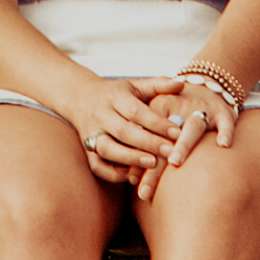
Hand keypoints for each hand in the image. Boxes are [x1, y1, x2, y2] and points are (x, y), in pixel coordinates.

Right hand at [68, 77, 183, 183]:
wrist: (78, 96)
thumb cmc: (116, 94)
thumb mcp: (134, 85)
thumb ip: (158, 85)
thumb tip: (181, 84)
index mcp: (114, 97)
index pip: (135, 111)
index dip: (157, 123)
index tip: (178, 132)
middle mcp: (100, 115)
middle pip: (123, 131)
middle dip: (148, 142)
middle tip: (171, 151)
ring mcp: (91, 133)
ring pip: (107, 148)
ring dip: (130, 158)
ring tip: (153, 164)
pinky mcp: (87, 150)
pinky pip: (97, 165)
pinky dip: (113, 173)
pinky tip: (132, 176)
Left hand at [132, 83, 240, 201]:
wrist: (208, 88)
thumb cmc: (182, 114)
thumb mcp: (162, 124)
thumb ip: (149, 147)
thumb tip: (131, 178)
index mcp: (158, 109)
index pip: (148, 139)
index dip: (141, 161)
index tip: (134, 183)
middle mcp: (178, 108)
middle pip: (166, 138)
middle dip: (156, 163)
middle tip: (147, 186)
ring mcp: (202, 110)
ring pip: (192, 127)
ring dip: (183, 144)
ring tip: (174, 162)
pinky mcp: (223, 112)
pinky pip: (225, 122)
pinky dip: (225, 132)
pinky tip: (224, 145)